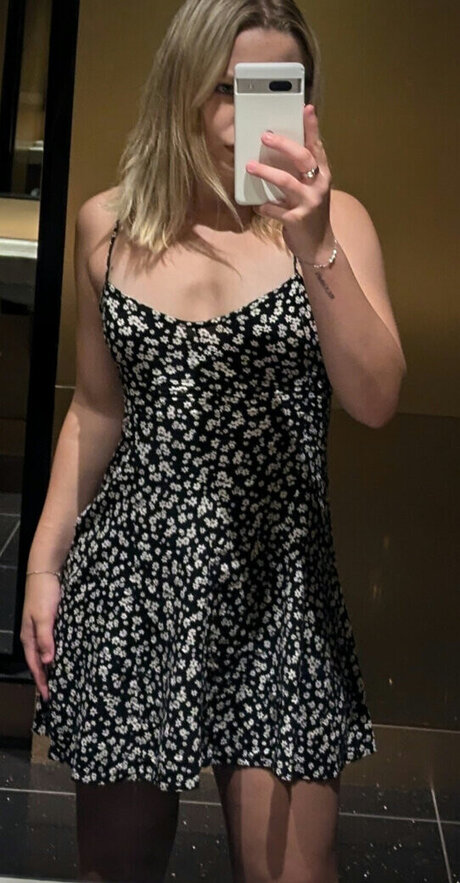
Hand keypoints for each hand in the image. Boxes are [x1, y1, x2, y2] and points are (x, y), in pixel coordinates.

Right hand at [20, 575, 60, 701]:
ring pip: (45, 652)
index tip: (48, 696)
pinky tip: (64, 655)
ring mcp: (41, 627)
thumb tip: (47, 662)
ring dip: (51, 666)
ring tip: (60, 679)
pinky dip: (56, 652)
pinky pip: (52, 642)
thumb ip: (45, 638)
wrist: (46, 571)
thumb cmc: (44, 593)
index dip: (41, 681)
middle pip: (38, 661)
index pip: (34, 665)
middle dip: (45, 677)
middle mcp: (33, 634)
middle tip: (54, 693)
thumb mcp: (44, 617)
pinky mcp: (50, 620)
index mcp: (29, 636)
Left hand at [245, 104, 334, 262]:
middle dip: (283, 145)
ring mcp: (309, 203)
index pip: (317, 146)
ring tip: (249, 166)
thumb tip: (279, 153)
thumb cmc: (311, 214)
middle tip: (265, 136)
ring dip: (266, 172)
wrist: (318, 246)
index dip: (312, 127)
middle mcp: (318, 186)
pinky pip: (275, 209)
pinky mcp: (297, 220)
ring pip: (287, 181)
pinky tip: (257, 206)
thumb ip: (301, 173)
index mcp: (322, 175)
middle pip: (303, 158)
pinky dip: (264, 207)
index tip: (306, 108)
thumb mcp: (311, 190)